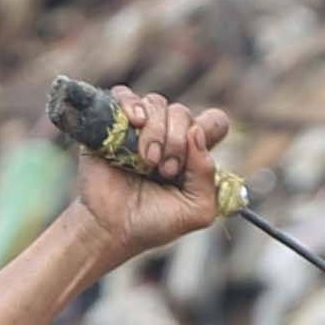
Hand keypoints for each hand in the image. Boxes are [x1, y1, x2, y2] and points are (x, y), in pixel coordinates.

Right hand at [68, 88, 233, 261]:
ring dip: (156, 132)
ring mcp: (140, 129)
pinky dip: (132, 105)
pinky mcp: (112, 124)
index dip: (209, 131)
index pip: (214, 122)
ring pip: (157, 103)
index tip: (192, 159)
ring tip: (146, 161)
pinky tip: (135, 123)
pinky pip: (124, 94)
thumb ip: (207, 176)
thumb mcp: (197, 211)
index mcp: (193, 153)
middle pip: (183, 113)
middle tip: (165, 171)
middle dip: (177, 142)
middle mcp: (168, 136)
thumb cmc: (153, 223)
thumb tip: (196, 132)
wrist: (110, 229)